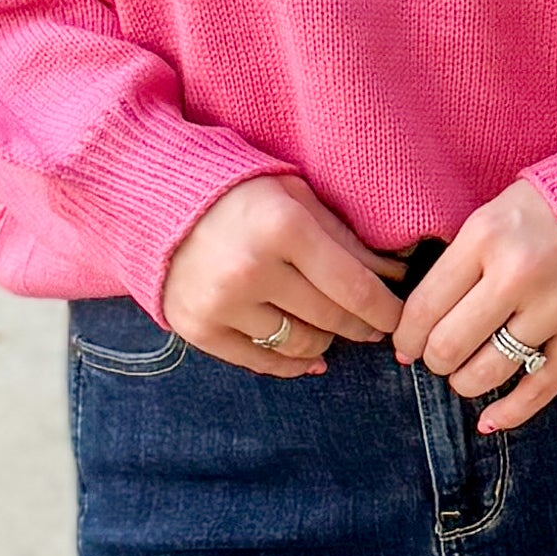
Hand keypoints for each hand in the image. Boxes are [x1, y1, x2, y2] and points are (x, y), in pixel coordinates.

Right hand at [160, 175, 402, 378]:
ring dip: (325, 341)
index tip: (402, 316)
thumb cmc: (237, 191)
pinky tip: (310, 357)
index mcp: (283, 227)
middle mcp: (251, 269)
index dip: (387, 309)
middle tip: (375, 326)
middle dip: (363, 327)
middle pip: (331, 319)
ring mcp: (222, 303)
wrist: (155, 199)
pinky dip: (292, 364)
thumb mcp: (295, 195)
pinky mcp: (199, 328)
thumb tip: (395, 276)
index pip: (355, 287)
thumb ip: (344, 236)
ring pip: (300, 344)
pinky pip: (261, 362)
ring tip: (331, 329)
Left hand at [395, 178, 556, 431]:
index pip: (424, 306)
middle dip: (434, 361)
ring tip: (464, 374)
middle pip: (450, 345)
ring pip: (490, 371)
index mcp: (486, 236)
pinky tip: (489, 420)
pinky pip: (540, 388)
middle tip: (437, 357)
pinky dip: (510, 412)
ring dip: (466, 383)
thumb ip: (457, 263)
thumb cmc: (544, 210)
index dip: (406, 337)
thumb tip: (413, 325)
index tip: (405, 346)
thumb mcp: (490, 216)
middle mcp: (519, 274)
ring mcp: (556, 307)